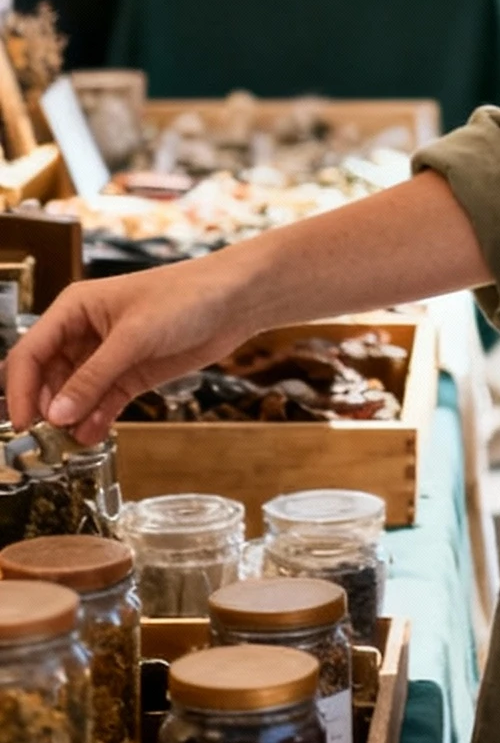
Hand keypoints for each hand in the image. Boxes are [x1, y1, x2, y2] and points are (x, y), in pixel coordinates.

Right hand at [3, 258, 256, 444]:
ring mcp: (106, 357)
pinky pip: (100, 404)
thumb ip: (94, 377)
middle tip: (45, 442)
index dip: (20, 390)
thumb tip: (56, 413)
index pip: (30, 353)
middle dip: (44, 410)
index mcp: (74, 310)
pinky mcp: (129, 376)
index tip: (22, 424)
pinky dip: (94, 421)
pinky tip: (93, 436)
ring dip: (70, 420)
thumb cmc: (186, 296)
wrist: (235, 302)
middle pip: (46, 379)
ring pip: (72, 396)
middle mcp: (83, 334)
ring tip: (70, 445)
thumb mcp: (134, 336)